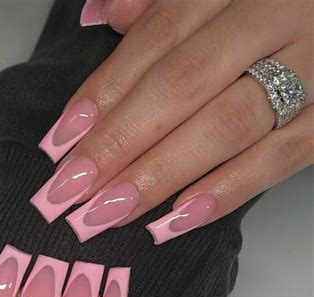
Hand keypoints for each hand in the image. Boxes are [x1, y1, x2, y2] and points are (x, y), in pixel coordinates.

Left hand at [33, 0, 312, 242]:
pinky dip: (224, 192)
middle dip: (118, 143)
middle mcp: (274, 20)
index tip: (61, 142)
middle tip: (70, 191)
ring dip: (157, 175)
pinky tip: (174, 220)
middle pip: (179, 87)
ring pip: (224, 127)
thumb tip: (100, 15)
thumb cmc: (272, 5)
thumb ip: (160, 1)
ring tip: (107, 212)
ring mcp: (310, 71)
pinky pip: (278, 160)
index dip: (103, 93)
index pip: (156, 40)